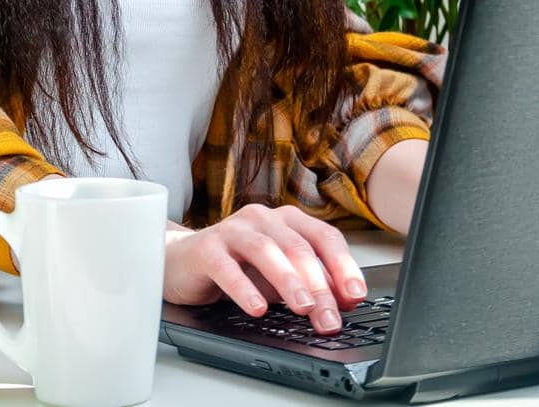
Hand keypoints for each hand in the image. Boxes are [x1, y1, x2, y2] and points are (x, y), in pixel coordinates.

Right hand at [162, 205, 368, 333]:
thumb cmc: (237, 267)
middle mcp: (263, 219)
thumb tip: (346, 301)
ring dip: (288, 281)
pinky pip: (227, 266)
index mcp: (287, 221)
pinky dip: (244, 288)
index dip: (343, 266)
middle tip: (329, 318)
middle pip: (298, 247)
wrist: (182, 263)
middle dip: (319, 285)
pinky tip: (257, 308)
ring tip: (303, 308)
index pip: (324, 237)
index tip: (355, 296)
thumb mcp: (280, 278)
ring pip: (265, 250)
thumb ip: (312, 284)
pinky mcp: (206, 248)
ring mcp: (233, 230)